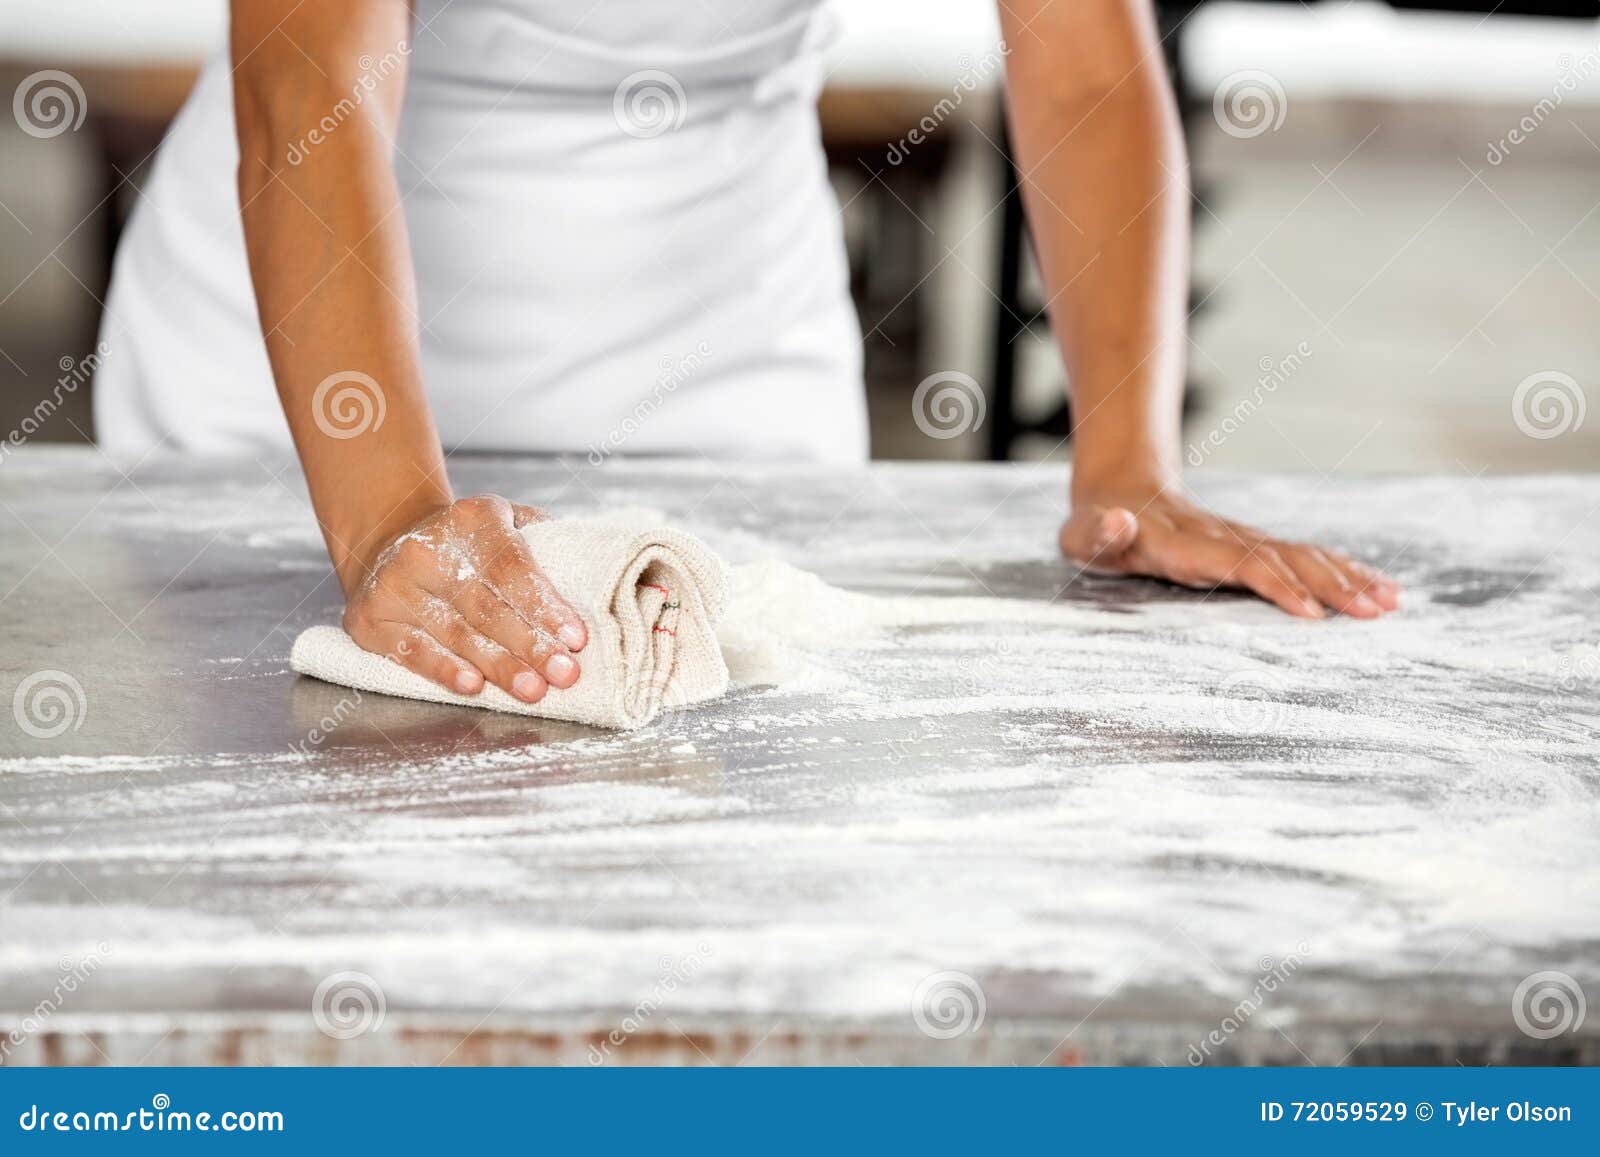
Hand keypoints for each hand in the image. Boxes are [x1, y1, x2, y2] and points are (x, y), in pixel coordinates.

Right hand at [342, 495, 588, 701]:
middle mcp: (427, 548)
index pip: (512, 567)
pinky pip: (411, 650)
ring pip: (455, 633)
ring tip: (532, 690)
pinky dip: (443, 670)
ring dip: (497, 666)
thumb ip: (545, 545)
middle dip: (529, 645)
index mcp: (472, 519)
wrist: (391, 543)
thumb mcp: (508, 524)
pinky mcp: (369, 617)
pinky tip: (473, 685)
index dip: (544, 605)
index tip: (575, 638)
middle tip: (563, 674)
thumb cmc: (471, 546)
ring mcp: (394, 584)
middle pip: (486, 606)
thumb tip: (593, 582)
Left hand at [1061, 476, 1400, 618]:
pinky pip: (1304, 558)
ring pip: (1303, 556)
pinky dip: (1343, 571)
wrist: (1118, 491)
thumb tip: (1117, 523)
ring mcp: (1243, 540)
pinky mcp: (1253, 548)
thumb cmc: (1097, 528)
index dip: (1274, 584)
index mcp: (1185, 544)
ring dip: (1347, 578)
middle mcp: (1224, 539)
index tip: (1310, 612)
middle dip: (1330, 585)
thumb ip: (1097, 533)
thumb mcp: (1083, 534)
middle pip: (1285, 559)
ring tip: (1391, 602)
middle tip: (1373, 612)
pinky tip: (1379, 589)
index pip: (1238, 564)